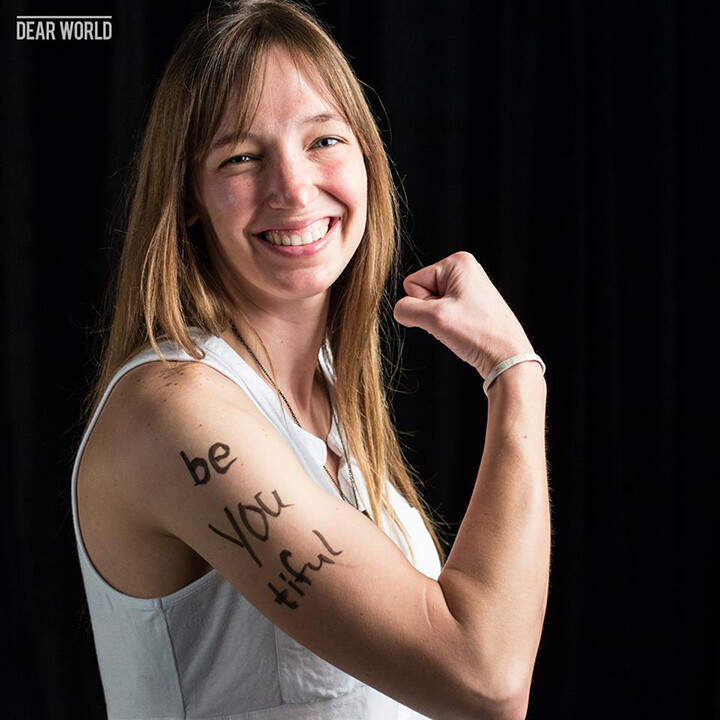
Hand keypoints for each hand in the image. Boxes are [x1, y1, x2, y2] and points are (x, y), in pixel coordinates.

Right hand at [393, 251, 534, 377]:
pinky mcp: (471, 303)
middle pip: (422, 291)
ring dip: (439, 320)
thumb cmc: (479, 334)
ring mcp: (468, 286)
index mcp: (458, 262)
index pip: (413, 282)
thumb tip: (400, 310)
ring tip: (461, 327)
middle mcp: (465, 269)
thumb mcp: (434, 319)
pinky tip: (464, 330)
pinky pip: (443, 312)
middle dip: (432, 312)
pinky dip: (448, 325)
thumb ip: (406, 309)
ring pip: (431, 304)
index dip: (424, 304)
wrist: (507, 358)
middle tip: (455, 322)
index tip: (447, 313)